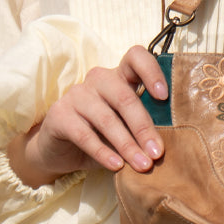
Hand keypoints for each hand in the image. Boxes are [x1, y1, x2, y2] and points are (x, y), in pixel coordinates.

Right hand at [6, 45, 167, 187]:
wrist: (60, 151)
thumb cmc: (102, 136)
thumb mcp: (125, 129)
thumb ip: (142, 128)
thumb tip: (164, 147)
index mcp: (119, 76)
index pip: (135, 58)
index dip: (151, 72)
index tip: (164, 97)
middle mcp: (98, 79)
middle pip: (124, 97)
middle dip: (143, 127)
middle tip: (157, 153)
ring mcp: (76, 94)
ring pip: (106, 118)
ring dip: (127, 145)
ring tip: (142, 165)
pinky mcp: (59, 114)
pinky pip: (84, 135)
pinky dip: (103, 153)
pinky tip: (116, 166)